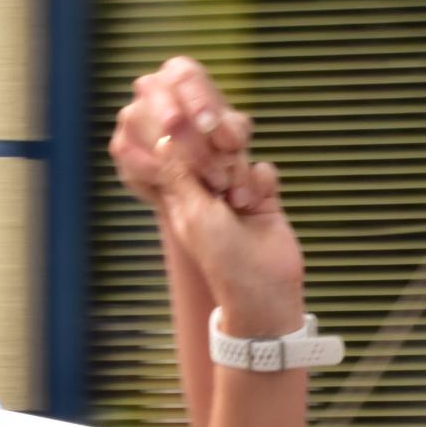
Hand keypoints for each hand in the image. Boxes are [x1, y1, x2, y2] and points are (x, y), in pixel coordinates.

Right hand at [110, 56, 263, 210]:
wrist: (201, 173)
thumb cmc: (221, 144)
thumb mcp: (236, 137)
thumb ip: (234, 135)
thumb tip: (226, 140)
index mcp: (182, 74)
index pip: (185, 76)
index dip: (197, 101)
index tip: (210, 127)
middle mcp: (151, 87)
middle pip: (159, 103)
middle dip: (188, 140)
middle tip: (213, 169)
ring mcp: (131, 115)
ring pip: (143, 131)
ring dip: (176, 163)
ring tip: (208, 186)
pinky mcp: (121, 146)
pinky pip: (132, 159)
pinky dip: (158, 177)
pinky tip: (182, 189)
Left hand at [156, 141, 304, 338]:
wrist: (264, 287)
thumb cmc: (222, 257)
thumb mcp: (192, 212)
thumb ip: (179, 173)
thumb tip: (161, 140)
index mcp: (180, 195)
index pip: (176, 154)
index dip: (186, 146)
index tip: (196, 157)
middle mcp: (207, 191)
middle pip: (210, 148)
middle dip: (219, 161)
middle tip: (221, 186)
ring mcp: (235, 193)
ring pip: (238, 156)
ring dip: (241, 175)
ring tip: (241, 204)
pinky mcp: (263, 197)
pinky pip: (263, 169)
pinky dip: (262, 182)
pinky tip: (259, 202)